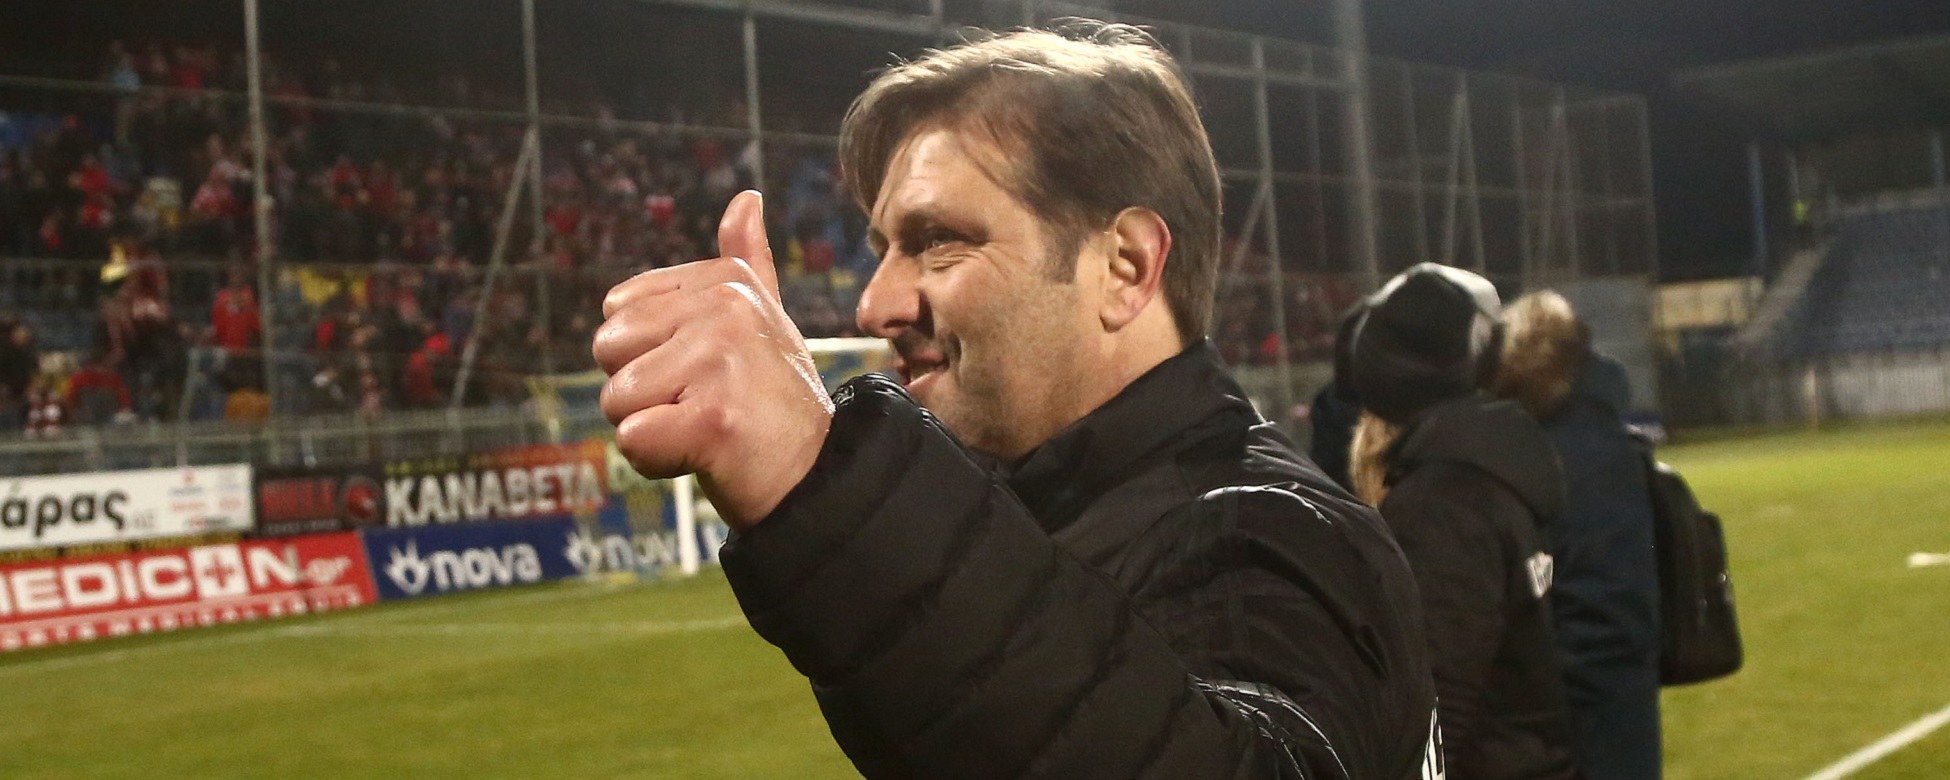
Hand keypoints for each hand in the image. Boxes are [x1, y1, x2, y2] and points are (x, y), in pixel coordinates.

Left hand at [593, 191, 832, 528]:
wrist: (818, 476)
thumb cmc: (775, 401)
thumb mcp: (763, 320)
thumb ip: (746, 261)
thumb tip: (746, 197)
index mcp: (727, 280)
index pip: (619, 311)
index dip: (649, 354)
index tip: (706, 373)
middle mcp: (725, 309)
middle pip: (607, 350)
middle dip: (641, 392)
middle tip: (702, 404)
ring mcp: (720, 361)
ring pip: (616, 399)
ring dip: (651, 428)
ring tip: (706, 429)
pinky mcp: (714, 420)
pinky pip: (634, 440)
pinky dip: (658, 461)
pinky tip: (705, 455)